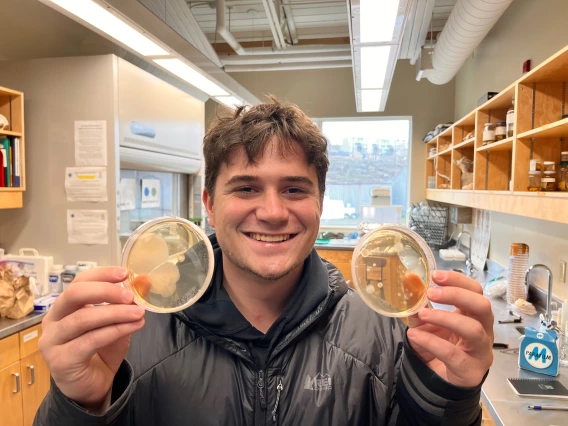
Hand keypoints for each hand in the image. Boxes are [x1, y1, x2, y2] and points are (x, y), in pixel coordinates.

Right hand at [38, 267, 144, 409]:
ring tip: (138, 312)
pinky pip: (91, 340)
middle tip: (130, 295)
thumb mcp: (116, 323)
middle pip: (74, 295)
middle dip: (105, 291)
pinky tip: (134, 326)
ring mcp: (52, 341)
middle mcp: (53, 320)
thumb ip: (125, 305)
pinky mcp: (60, 360)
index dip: (101, 275)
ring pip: (83, 318)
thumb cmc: (100, 351)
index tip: (125, 273)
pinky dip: (116, 330)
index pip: (79, 282)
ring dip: (115, 313)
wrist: (90, 387)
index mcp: (64, 307)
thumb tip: (144, 282)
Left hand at [406, 270, 493, 387]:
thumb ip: (419, 304)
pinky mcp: (471, 370)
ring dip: (446, 318)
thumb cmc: (438, 345)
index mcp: (474, 314)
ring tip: (423, 314)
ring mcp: (480, 351)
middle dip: (457, 295)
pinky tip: (415, 335)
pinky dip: (432, 342)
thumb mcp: (425, 322)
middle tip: (432, 293)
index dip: (458, 280)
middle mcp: (483, 330)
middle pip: (482, 306)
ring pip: (473, 330)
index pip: (475, 290)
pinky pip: (454, 354)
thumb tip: (409, 280)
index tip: (436, 275)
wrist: (438, 380)